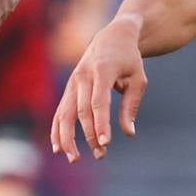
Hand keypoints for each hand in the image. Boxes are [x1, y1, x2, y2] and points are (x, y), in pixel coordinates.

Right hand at [51, 16, 145, 162]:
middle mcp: (83, 76)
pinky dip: (57, 130)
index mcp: (102, 70)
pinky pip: (60, 111)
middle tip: (101, 155)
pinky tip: (58, 148)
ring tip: (75, 158)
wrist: (112, 37)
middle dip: (90, 135)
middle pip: (82, 111)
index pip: (99, 102)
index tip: (106, 143)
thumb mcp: (138, 79)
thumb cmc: (129, 60)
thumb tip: (128, 133)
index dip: (101, 124)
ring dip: (68, 138)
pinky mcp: (69, 88)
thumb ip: (131, 105)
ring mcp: (73, 82)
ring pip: (65, 113)